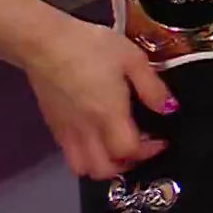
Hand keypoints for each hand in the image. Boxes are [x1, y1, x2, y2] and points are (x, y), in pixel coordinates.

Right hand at [24, 18, 174, 179]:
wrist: (44, 42)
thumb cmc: (91, 47)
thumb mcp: (132, 58)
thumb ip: (152, 87)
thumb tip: (168, 108)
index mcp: (108, 115)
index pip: (128, 151)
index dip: (149, 152)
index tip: (161, 140)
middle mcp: (86, 130)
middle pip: (104, 169)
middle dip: (127, 165)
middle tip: (140, 147)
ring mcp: (66, 131)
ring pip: (83, 168)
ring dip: (104, 165)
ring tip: (117, 147)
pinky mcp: (53, 126)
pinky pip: (69, 155)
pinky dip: (86, 156)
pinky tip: (97, 136)